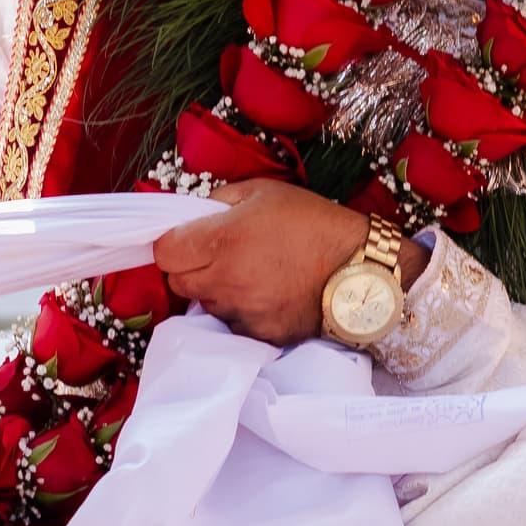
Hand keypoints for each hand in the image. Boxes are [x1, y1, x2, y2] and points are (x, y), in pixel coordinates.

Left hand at [151, 180, 417, 346]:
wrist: (361, 268)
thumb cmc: (312, 222)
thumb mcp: (264, 192)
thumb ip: (220, 200)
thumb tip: (193, 215)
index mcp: (222, 241)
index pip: (164, 252)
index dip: (172, 243)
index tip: (188, 238)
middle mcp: (225, 280)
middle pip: (177, 282)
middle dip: (189, 267)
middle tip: (217, 255)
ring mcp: (241, 312)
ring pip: (204, 304)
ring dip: (214, 290)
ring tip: (248, 273)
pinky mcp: (259, 334)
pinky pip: (233, 323)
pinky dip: (241, 311)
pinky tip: (266, 294)